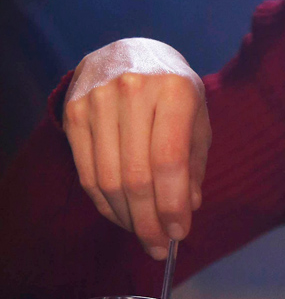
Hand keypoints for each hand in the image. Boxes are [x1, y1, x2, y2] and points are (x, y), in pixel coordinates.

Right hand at [63, 38, 210, 258]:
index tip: (180, 233)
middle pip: (136, 175)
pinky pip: (87, 173)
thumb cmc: (172, 88)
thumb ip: (194, 160)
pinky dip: (105, 204)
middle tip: (161, 247)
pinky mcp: (73, 113)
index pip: (169, 159)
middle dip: (149, 221)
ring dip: (127, 218)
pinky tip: (122, 215)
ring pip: (108, 180)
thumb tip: (188, 207)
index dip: (172, 203)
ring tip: (144, 235)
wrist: (128, 51)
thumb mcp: (196, 113)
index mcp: (175, 89)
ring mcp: (99, 101)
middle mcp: (134, 91)